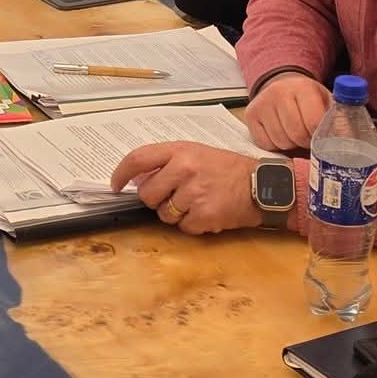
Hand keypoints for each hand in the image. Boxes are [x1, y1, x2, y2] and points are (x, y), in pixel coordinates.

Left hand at [109, 141, 261, 234]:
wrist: (262, 185)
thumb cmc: (227, 169)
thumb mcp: (196, 153)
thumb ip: (168, 162)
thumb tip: (138, 179)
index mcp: (180, 150)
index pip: (138, 159)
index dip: (121, 173)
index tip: (114, 185)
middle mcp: (184, 169)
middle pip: (147, 194)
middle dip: (156, 200)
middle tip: (175, 195)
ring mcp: (194, 193)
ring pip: (163, 215)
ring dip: (176, 214)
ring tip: (196, 202)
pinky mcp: (204, 215)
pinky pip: (183, 227)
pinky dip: (192, 224)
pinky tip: (207, 212)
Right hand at [246, 72, 331, 152]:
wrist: (283, 85)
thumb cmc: (308, 99)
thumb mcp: (327, 103)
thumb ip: (339, 122)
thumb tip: (351, 145)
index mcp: (303, 88)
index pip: (312, 122)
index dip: (319, 136)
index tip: (321, 137)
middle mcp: (279, 92)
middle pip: (295, 134)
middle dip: (305, 142)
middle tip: (308, 138)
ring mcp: (262, 103)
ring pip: (280, 141)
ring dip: (290, 144)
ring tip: (294, 134)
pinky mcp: (250, 114)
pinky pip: (264, 144)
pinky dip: (275, 145)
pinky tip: (280, 134)